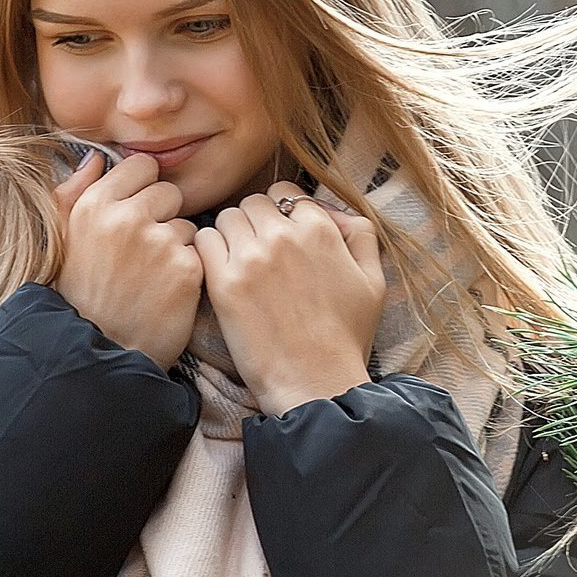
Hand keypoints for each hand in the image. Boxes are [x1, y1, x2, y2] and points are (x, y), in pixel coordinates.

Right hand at [50, 149, 202, 364]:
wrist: (100, 352)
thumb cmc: (80, 295)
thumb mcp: (62, 239)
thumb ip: (74, 191)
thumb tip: (95, 157)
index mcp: (94, 204)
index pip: (141, 166)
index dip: (143, 189)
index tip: (135, 215)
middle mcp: (126, 217)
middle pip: (169, 192)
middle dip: (162, 218)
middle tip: (143, 254)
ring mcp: (159, 242)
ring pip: (186, 225)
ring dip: (176, 247)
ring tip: (151, 277)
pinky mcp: (186, 268)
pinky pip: (200, 253)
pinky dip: (188, 272)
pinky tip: (166, 292)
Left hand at [194, 183, 385, 412]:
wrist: (316, 382)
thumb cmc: (347, 337)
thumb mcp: (373, 281)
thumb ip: (361, 236)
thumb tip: (337, 213)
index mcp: (320, 230)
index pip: (286, 194)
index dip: (282, 212)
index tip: (280, 234)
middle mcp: (284, 236)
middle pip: (253, 203)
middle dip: (255, 221)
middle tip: (258, 251)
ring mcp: (251, 258)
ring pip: (226, 217)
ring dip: (231, 234)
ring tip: (238, 262)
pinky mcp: (224, 283)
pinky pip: (203, 241)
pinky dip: (208, 251)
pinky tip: (220, 272)